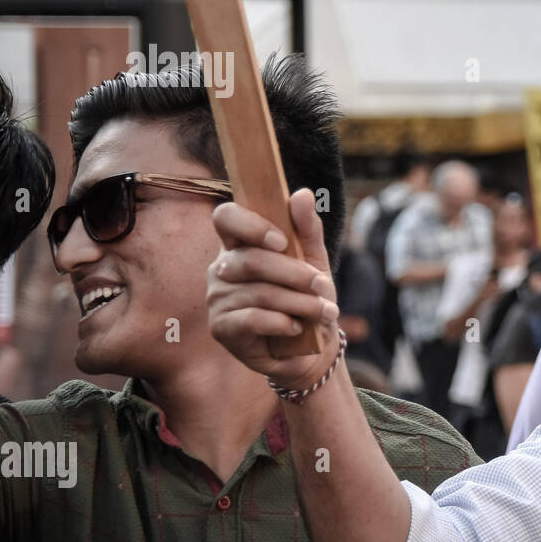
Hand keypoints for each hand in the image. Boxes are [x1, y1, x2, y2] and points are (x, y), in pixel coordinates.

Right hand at [207, 188, 341, 389]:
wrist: (311, 348)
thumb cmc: (307, 298)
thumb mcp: (314, 261)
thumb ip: (307, 229)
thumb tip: (303, 194)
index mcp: (239, 245)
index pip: (226, 218)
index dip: (251, 225)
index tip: (283, 241)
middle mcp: (221, 268)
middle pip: (251, 260)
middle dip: (295, 274)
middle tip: (323, 286)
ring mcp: (217, 298)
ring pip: (259, 292)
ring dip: (299, 303)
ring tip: (323, 311)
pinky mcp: (221, 327)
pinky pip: (252, 319)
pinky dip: (283, 323)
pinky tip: (297, 328)